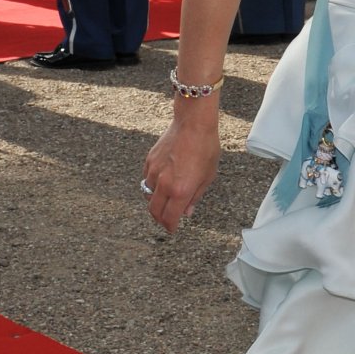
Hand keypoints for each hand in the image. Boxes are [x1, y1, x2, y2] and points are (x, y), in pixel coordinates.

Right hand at [142, 113, 221, 232]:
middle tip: (167, 220)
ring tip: (166, 201)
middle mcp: (164, 184)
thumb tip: (187, 212)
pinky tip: (162, 182)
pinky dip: (152, 186)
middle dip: (160, 219)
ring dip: (156, 202)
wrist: (193, 124)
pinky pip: (146, 180)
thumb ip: (195, 197)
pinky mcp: (149, 162)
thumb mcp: (208, 176)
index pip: (169, 217)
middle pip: (154, 211)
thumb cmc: (205, 147)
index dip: (170, 227)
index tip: (172, 229)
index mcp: (181, 190)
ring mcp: (154, 172)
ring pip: (148, 195)